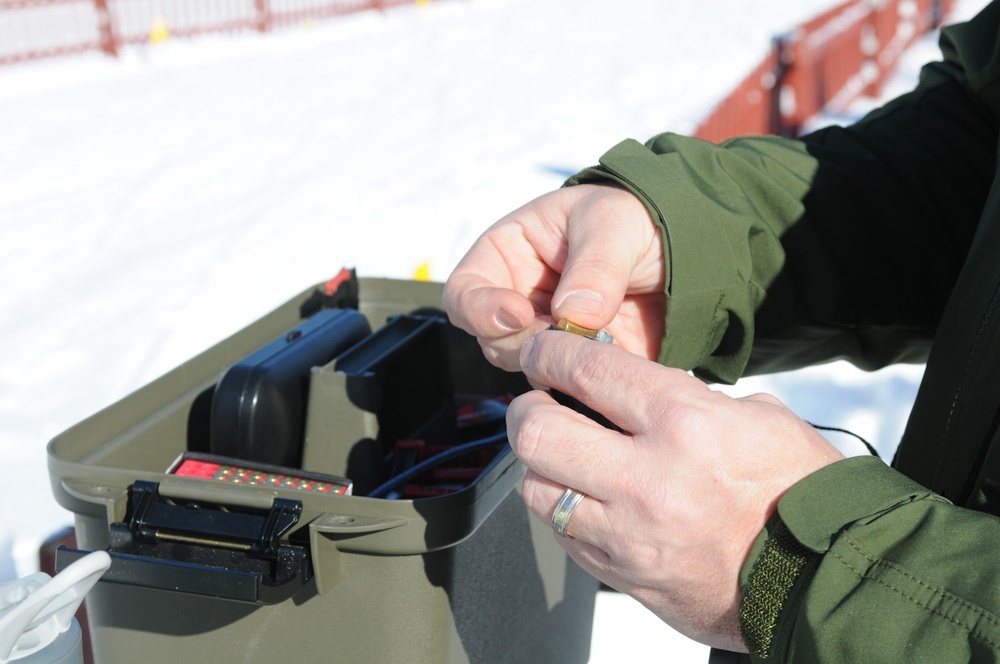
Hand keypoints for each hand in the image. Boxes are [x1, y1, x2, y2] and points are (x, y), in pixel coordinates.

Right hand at [443, 184, 665, 370]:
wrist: (684, 247)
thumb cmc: (633, 217)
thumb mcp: (614, 223)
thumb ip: (595, 265)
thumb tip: (572, 315)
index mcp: (507, 253)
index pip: (464, 291)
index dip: (480, 308)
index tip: (517, 315)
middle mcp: (517, 297)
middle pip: (491, 339)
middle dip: (525, 342)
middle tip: (567, 335)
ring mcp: (546, 332)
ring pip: (525, 366)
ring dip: (556, 363)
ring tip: (600, 340)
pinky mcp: (577, 362)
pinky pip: (567, 383)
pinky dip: (585, 380)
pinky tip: (614, 358)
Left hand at [507, 330, 843, 650]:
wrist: (825, 580)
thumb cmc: (802, 496)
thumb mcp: (761, 420)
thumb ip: (693, 400)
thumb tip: (646, 392)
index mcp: (686, 425)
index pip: (589, 371)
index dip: (551, 353)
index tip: (542, 351)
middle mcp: (648, 479)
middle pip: (538, 433)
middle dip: (525, 409)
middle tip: (534, 403)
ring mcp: (630, 534)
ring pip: (539, 490)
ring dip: (540, 465)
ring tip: (559, 454)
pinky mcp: (624, 576)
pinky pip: (564, 538)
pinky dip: (563, 512)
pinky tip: (581, 499)